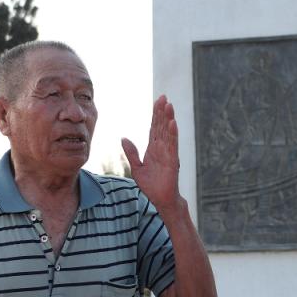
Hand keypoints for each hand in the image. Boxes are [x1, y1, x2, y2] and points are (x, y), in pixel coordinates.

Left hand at [122, 95, 181, 212]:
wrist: (160, 200)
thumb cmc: (151, 186)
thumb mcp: (137, 168)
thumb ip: (132, 153)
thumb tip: (123, 138)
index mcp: (154, 149)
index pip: (155, 128)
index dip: (155, 115)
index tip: (157, 101)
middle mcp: (162, 149)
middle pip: (162, 126)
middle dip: (162, 112)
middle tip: (163, 97)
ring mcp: (168, 154)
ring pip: (169, 133)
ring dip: (169, 119)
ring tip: (169, 105)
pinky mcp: (172, 162)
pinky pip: (173, 146)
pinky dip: (173, 134)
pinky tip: (173, 123)